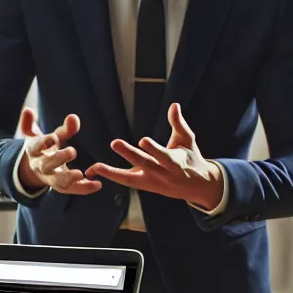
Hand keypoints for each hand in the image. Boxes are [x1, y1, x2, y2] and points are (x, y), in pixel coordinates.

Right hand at [16, 107, 101, 195]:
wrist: (36, 169)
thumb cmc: (46, 147)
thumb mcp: (53, 136)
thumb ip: (64, 129)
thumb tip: (73, 117)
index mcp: (35, 150)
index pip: (36, 146)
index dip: (44, 142)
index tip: (53, 137)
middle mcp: (41, 166)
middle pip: (46, 165)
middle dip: (58, 158)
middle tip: (72, 152)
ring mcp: (51, 178)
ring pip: (57, 181)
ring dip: (69, 178)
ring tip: (80, 174)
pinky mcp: (61, 187)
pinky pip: (72, 190)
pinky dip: (84, 188)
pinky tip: (98, 184)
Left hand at [86, 102, 223, 211]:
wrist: (197, 186)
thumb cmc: (191, 158)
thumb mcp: (187, 140)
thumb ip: (178, 123)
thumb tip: (174, 105)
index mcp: (176, 163)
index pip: (164, 156)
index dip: (154, 150)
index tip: (143, 140)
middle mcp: (163, 175)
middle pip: (145, 165)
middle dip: (130, 155)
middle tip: (115, 143)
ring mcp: (152, 183)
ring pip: (131, 179)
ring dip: (112, 173)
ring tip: (95, 167)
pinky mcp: (145, 186)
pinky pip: (126, 182)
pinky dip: (112, 176)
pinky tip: (96, 170)